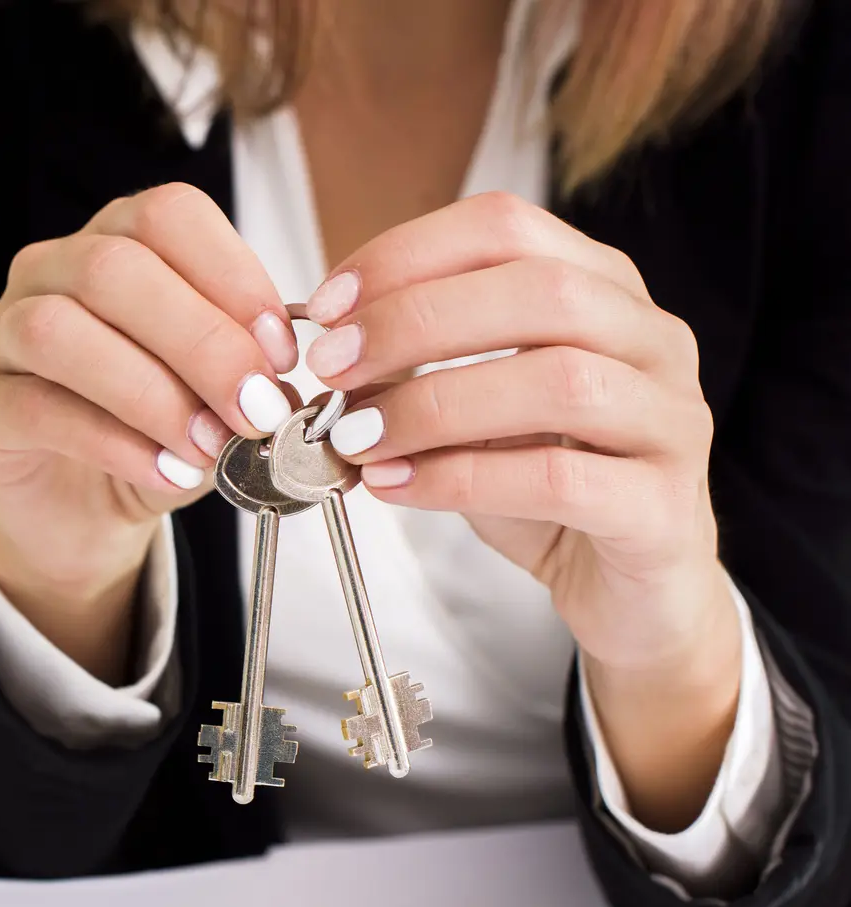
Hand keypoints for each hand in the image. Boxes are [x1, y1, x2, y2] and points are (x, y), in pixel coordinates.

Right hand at [0, 183, 298, 679]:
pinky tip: (165, 473)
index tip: (280, 353)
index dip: (233, 277)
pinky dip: (114, 442)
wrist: (87, 515)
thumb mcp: (217, 398)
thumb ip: (243, 378)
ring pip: (59, 330)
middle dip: (201, 342)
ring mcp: (3, 336)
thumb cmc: (155, 437)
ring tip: (208, 447)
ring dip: (151, 392)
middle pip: (114, 268)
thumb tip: (281, 387)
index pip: (167, 216)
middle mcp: (51, 272)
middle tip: (257, 409)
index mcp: (116, 242)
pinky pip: (37, 408)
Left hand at [304, 191, 740, 826]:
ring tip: (355, 437)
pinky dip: (461, 479)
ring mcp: (670, 421)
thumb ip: (417, 372)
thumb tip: (328, 357)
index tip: (329, 306)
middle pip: (541, 291)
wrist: (627, 587)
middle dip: (416, 322)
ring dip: (434, 405)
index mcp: (603, 290)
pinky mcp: (661, 508)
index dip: (407, 255)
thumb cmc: (547, 485)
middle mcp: (652, 340)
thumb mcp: (475, 413)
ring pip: (558, 382)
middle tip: (333, 368)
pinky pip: (559, 480)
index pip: (506, 227)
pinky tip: (394, 487)